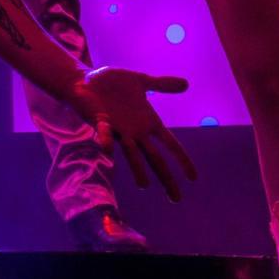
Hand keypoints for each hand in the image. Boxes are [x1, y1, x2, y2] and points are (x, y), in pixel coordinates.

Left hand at [67, 67, 196, 200]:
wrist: (84, 79)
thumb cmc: (112, 83)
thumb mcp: (141, 81)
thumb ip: (162, 84)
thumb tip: (187, 84)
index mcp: (147, 122)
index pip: (170, 144)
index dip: (182, 159)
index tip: (193, 178)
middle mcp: (135, 131)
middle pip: (155, 158)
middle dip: (165, 178)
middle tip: (176, 199)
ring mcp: (118, 129)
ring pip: (131, 153)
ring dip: (137, 168)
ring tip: (144, 185)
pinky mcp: (100, 122)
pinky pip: (104, 133)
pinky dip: (106, 140)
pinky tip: (108, 149)